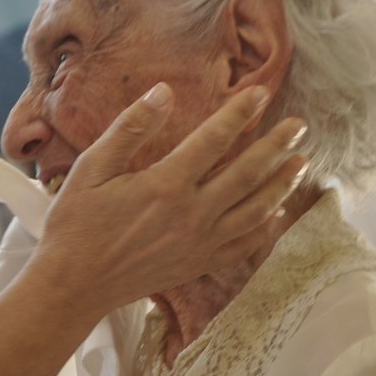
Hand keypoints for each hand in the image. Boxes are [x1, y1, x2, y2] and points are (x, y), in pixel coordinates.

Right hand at [32, 85, 306, 318]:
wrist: (74, 284)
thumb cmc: (75, 223)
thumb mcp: (92, 168)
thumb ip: (130, 128)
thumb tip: (163, 92)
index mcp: (165, 185)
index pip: (214, 140)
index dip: (239, 114)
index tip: (260, 94)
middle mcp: (191, 214)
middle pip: (246, 174)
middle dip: (276, 147)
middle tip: (299, 126)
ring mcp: (199, 243)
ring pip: (254, 210)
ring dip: (281, 185)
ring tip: (301, 164)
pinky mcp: (198, 264)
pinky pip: (243, 245)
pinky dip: (265, 229)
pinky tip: (278, 214)